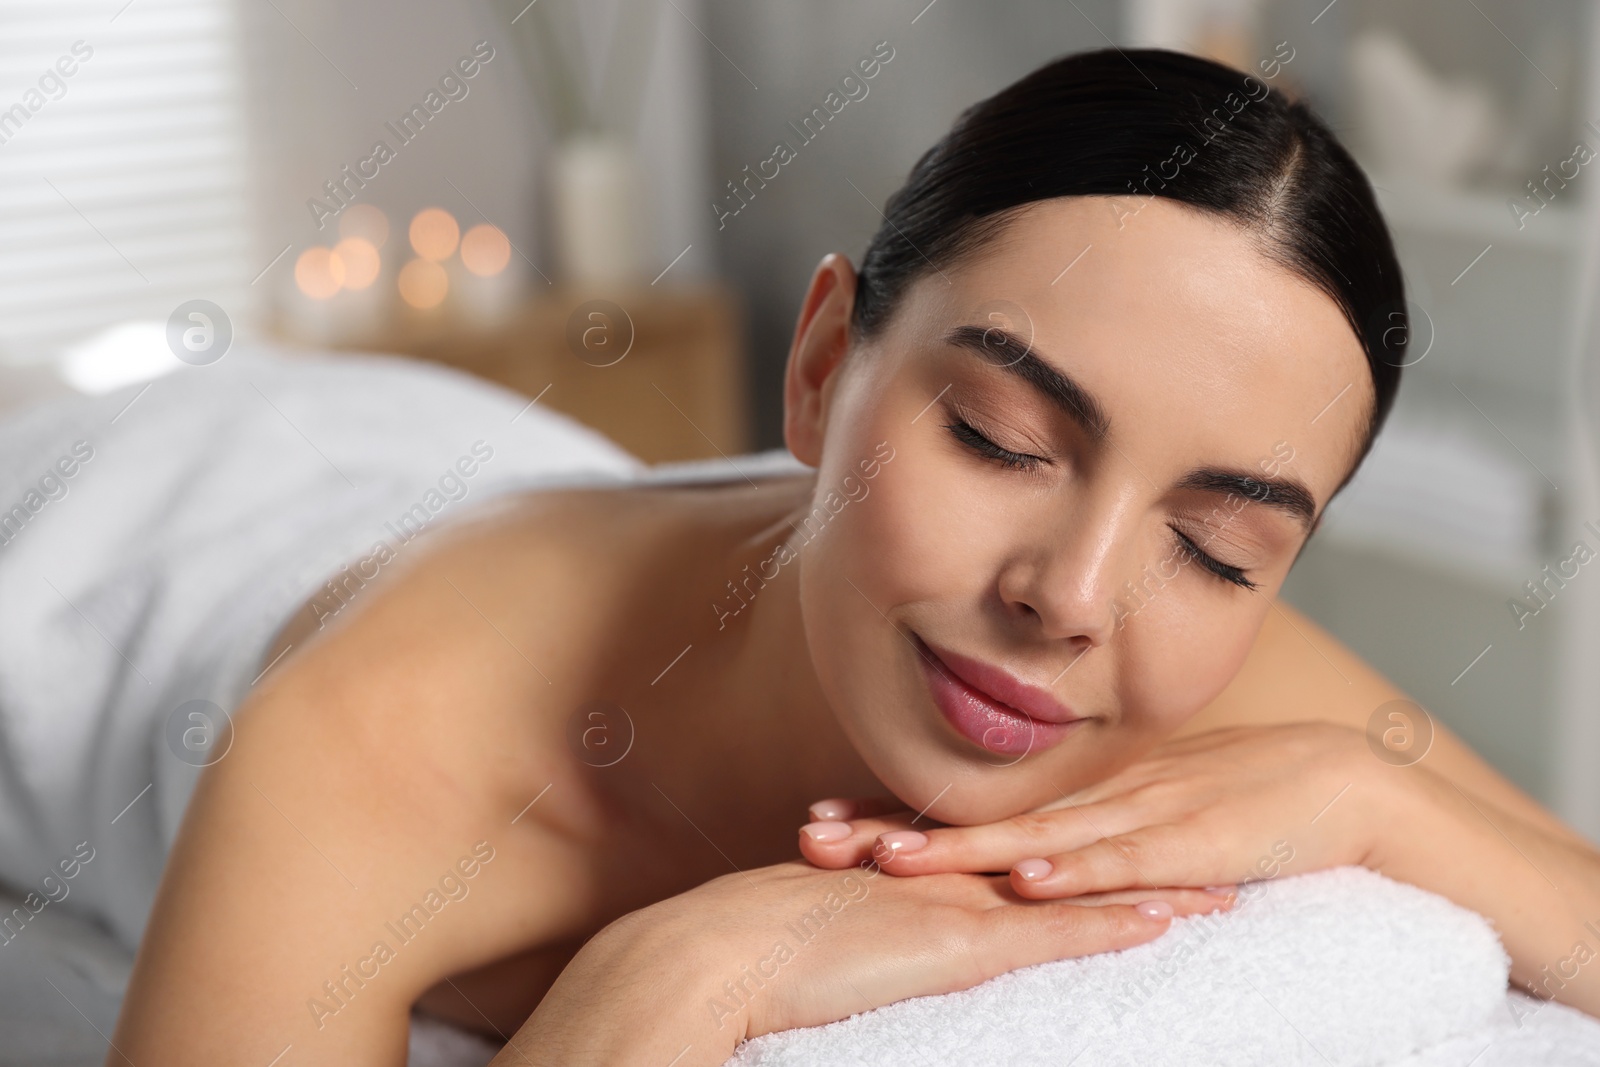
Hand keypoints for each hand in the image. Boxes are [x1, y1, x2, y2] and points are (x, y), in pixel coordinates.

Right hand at [496, 858, 1226, 1065]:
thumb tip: (881, 938)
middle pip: (1070, 861)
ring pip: (1078, 891)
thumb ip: (866, 922)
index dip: (1086, 844)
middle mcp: (955, 878)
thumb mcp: (827, 927)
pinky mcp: (958, 946)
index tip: (1139, 839)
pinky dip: (1109, 926)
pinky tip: (1167, 925)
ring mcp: (960, 906)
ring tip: (1225, 887)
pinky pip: (1051, 934)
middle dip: (1140, 853)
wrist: (722, 949)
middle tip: (1210, 847)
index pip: (1024, 852)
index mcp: (927, 872)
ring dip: (1151, 889)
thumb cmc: (757, 948)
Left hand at [798, 724, 1384, 901]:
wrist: (1339, 783)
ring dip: (963, 852)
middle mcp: (1093, 802)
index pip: (973, 811)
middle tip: (816, 836)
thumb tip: (1025, 872)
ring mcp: (1139, 818)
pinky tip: (1028, 881)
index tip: (823, 819)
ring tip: (892, 858)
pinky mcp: (1190, 845)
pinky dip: (1074, 872)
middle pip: (980, 821)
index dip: (898, 814)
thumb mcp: (1147, 820)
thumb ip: (1087, 842)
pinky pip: (1122, 862)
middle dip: (897, 831)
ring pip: (1035, 840)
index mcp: (1079, 799)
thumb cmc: (1240, 805)